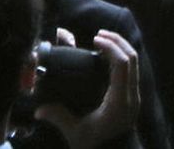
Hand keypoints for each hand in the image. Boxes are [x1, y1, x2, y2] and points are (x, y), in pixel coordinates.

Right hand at [35, 29, 139, 148]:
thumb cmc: (96, 146)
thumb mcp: (75, 133)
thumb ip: (58, 117)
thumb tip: (38, 109)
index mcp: (119, 101)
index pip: (121, 64)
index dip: (110, 47)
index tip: (94, 40)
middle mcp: (131, 95)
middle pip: (131, 57)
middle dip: (116, 41)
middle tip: (97, 35)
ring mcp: (135, 96)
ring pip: (134, 62)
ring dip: (120, 47)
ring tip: (102, 40)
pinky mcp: (133, 97)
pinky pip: (132, 69)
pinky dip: (121, 57)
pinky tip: (106, 57)